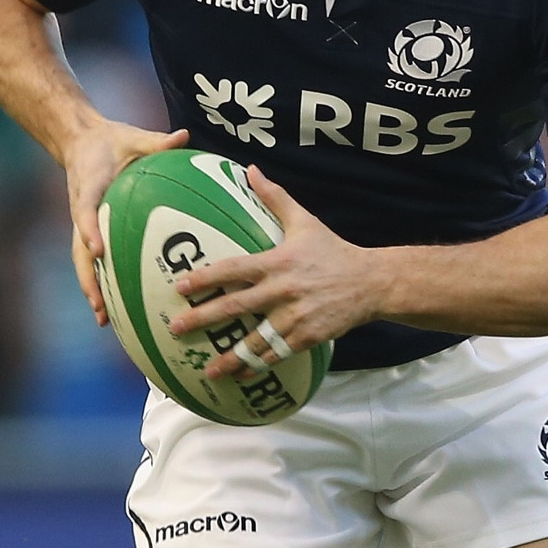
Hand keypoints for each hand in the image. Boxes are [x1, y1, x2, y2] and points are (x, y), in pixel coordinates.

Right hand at [65, 117, 188, 322]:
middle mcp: (81, 212)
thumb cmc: (111, 141)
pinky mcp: (90, 231)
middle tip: (99, 305)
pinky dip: (102, 283)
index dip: (89, 229)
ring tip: (104, 319)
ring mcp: (83, 225)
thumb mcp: (133, 137)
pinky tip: (117, 308)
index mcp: (88, 187)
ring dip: (93, 289)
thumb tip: (182, 136)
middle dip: (88, 278)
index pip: (85, 211)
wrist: (81, 142)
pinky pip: (95, 260)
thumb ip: (157, 141)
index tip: (97, 248)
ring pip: (84, 262)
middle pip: (80, 251)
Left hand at [169, 165, 380, 377]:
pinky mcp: (307, 337)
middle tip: (176, 328)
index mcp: (277, 262)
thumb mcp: (304, 221)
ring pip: (255, 340)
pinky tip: (240, 377)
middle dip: (204, 319)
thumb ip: (274, 197)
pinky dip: (258, 367)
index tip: (181, 286)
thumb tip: (250, 170)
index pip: (234, 269)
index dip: (206, 278)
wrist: (370, 283)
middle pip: (236, 306)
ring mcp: (295, 317)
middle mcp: (283, 290)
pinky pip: (277, 355)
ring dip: (230, 357)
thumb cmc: (332, 250)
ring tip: (207, 371)